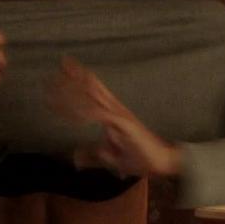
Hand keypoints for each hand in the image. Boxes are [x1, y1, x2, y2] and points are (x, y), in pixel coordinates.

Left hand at [48, 56, 182, 177]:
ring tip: (62, 77)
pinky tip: (75, 111)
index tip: (63, 70)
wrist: (162, 162)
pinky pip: (101, 115)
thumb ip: (93, 156)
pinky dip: (87, 111)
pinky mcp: (124, 124)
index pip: (93, 92)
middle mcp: (115, 110)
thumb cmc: (140, 158)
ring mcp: (120, 115)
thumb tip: (76, 158)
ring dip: (76, 88)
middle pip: (92, 87)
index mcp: (112, 114)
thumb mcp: (111, 159)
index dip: (79, 81)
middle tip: (62, 61)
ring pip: (94, 96)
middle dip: (76, 76)